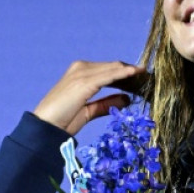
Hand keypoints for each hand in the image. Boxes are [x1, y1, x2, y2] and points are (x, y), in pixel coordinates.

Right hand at [33, 61, 148, 135]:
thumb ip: (106, 103)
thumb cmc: (62, 120)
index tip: (141, 79)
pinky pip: (109, 75)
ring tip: (147, 76)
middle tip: (148, 77)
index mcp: (80, 73)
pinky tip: (136, 74)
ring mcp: (81, 73)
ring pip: (113, 68)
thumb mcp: (88, 111)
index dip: (126, 74)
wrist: (45, 126)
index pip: (109, 69)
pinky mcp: (84, 81)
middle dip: (131, 71)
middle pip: (113, 66)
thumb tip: (127, 99)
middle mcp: (80, 68)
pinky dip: (124, 73)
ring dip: (131, 72)